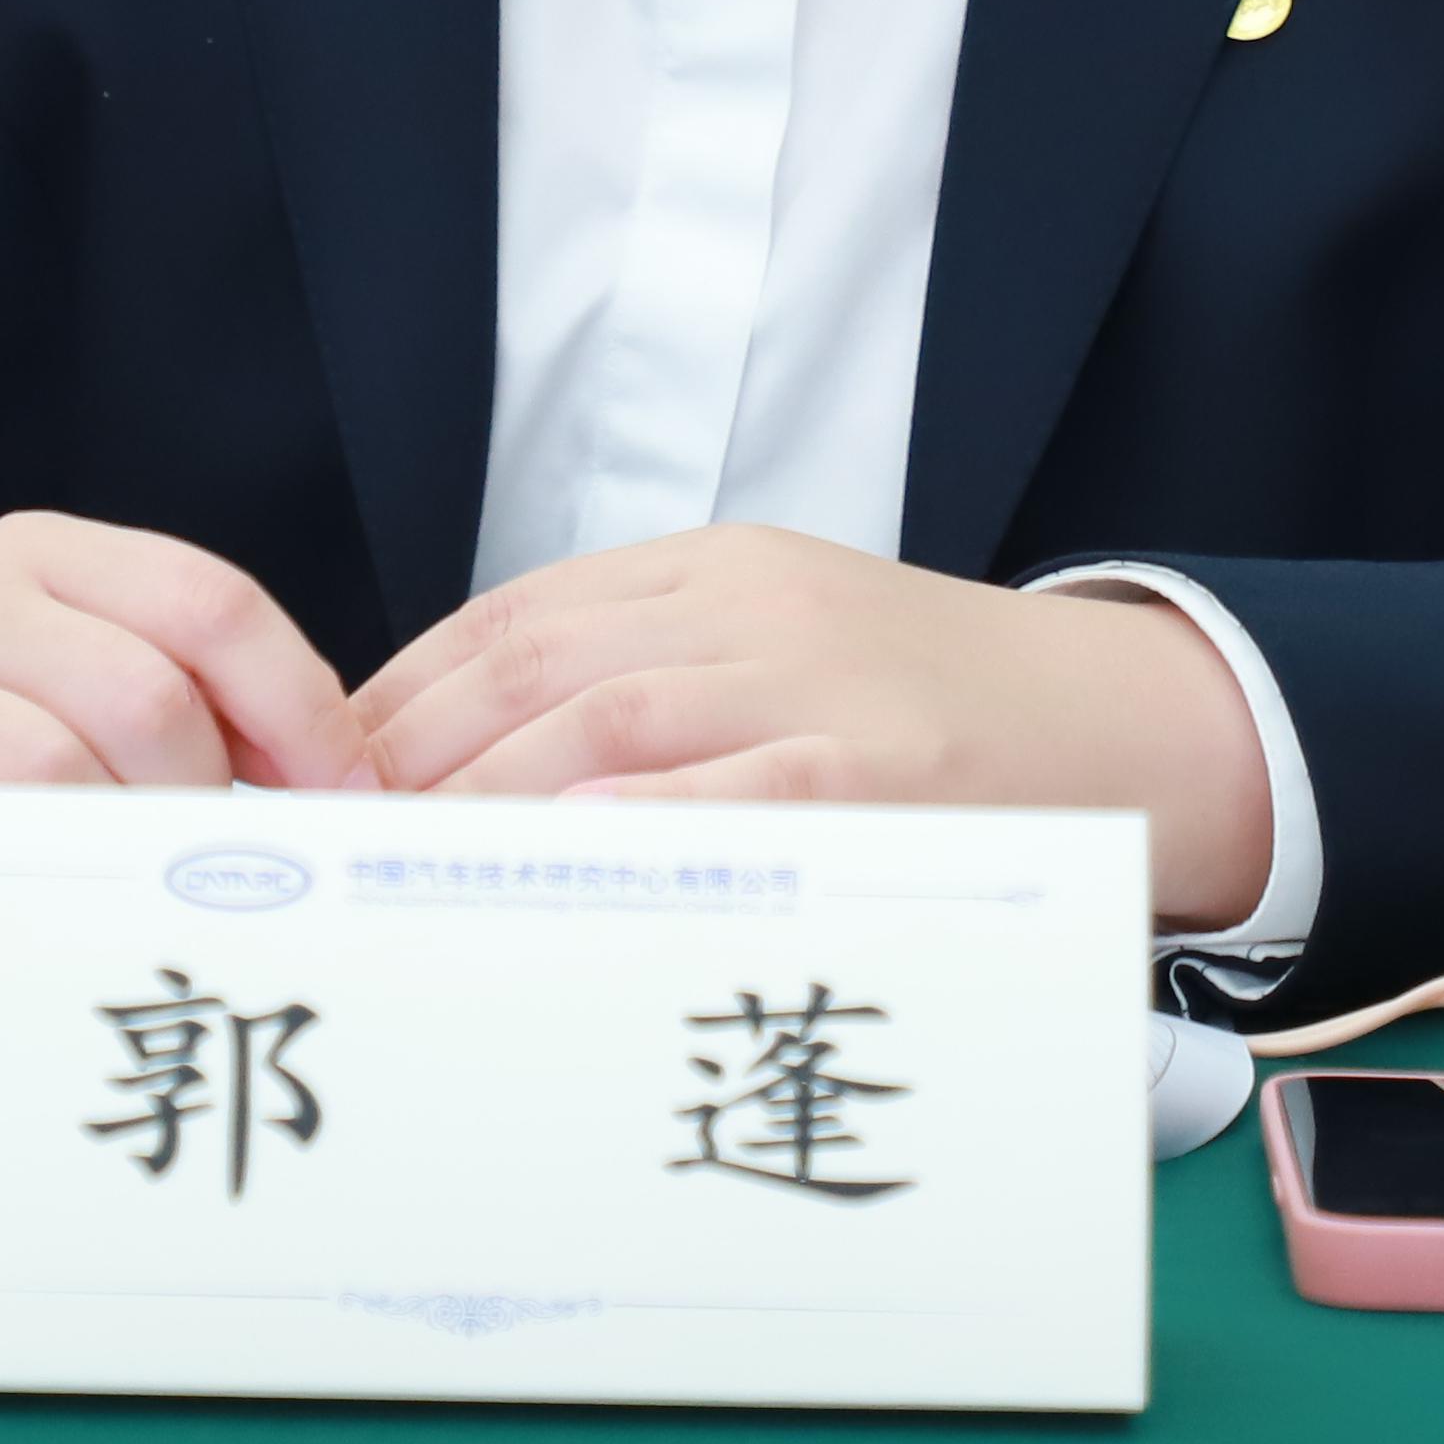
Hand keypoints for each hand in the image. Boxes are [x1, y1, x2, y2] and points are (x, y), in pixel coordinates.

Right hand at [0, 510, 360, 930]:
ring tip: (133, 889)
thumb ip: (177, 686)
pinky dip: (25, 882)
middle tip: (216, 866)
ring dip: (120, 850)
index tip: (347, 797)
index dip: (299, 707)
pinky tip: (50, 907)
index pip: (209, 603)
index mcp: (49, 555)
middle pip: (147, 695)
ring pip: (57, 766)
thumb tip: (333, 788)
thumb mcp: (57, 649)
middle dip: (206, 799)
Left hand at [347, 526, 1274, 931]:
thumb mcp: (782, 653)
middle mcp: (755, 607)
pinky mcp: (886, 763)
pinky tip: (567, 862)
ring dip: (490, 801)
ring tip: (401, 874)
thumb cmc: (934, 717)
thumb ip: (648, 683)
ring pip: (613, 717)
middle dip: (416, 757)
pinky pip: (745, 788)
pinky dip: (645, 820)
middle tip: (328, 847)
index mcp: (717, 569)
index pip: (513, 616)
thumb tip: (464, 776)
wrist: (1126, 719)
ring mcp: (821, 679)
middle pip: (537, 664)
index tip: (318, 776)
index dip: (401, 696)